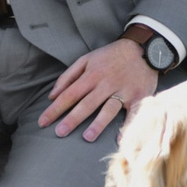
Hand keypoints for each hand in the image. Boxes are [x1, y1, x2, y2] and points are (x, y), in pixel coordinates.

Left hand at [40, 38, 159, 141]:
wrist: (143, 48)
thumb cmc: (110, 57)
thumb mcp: (86, 59)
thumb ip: (68, 77)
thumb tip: (52, 95)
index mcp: (92, 75)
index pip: (69, 94)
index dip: (55, 108)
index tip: (42, 122)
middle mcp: (106, 83)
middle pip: (86, 104)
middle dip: (72, 119)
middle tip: (59, 133)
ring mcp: (124, 90)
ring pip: (109, 109)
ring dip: (98, 123)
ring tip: (87, 137)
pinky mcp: (139, 96)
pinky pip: (134, 113)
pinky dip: (128, 125)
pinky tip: (120, 139)